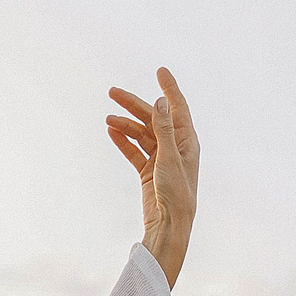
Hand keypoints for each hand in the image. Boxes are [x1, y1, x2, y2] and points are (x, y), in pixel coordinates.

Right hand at [106, 68, 198, 285]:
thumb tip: (160, 101)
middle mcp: (175, 147)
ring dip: (125, 125)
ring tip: (108, 119)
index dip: (169, 87)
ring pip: (140, 134)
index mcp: (187, 141)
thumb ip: (164, 128)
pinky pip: (134, 150)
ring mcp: (161, 158)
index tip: (160, 70)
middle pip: (152, 118)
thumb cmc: (176, 193)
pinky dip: (123, 141)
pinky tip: (111, 131)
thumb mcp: (170, 158)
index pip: (177, 107)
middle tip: (113, 92)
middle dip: (133, 104)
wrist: (169, 225)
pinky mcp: (148, 171)